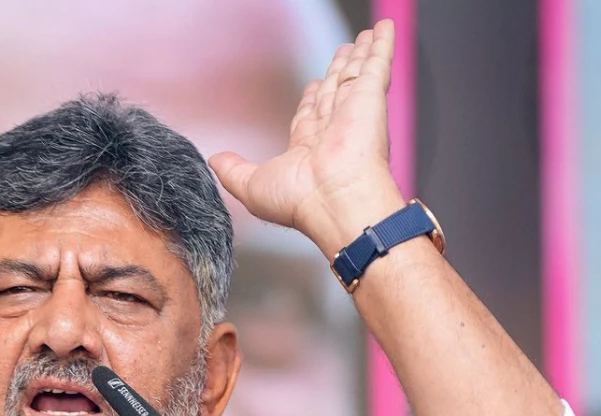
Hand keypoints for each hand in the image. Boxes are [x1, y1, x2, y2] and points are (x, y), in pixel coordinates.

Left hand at [209, 20, 404, 258]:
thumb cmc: (299, 201)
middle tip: (343, 51)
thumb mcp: (251, 185)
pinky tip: (384, 29)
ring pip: (356, 73)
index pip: (311, 113)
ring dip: (361, 54)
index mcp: (309, 148)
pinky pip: (377, 63)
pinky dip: (382, 45)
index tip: (313, 84)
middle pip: (335, 89)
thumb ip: (233, 170)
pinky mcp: (371, 98)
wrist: (334, 200)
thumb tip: (216, 161)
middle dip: (338, 70)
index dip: (312, 97)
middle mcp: (334, 129)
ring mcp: (354, 112)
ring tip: (365, 35)